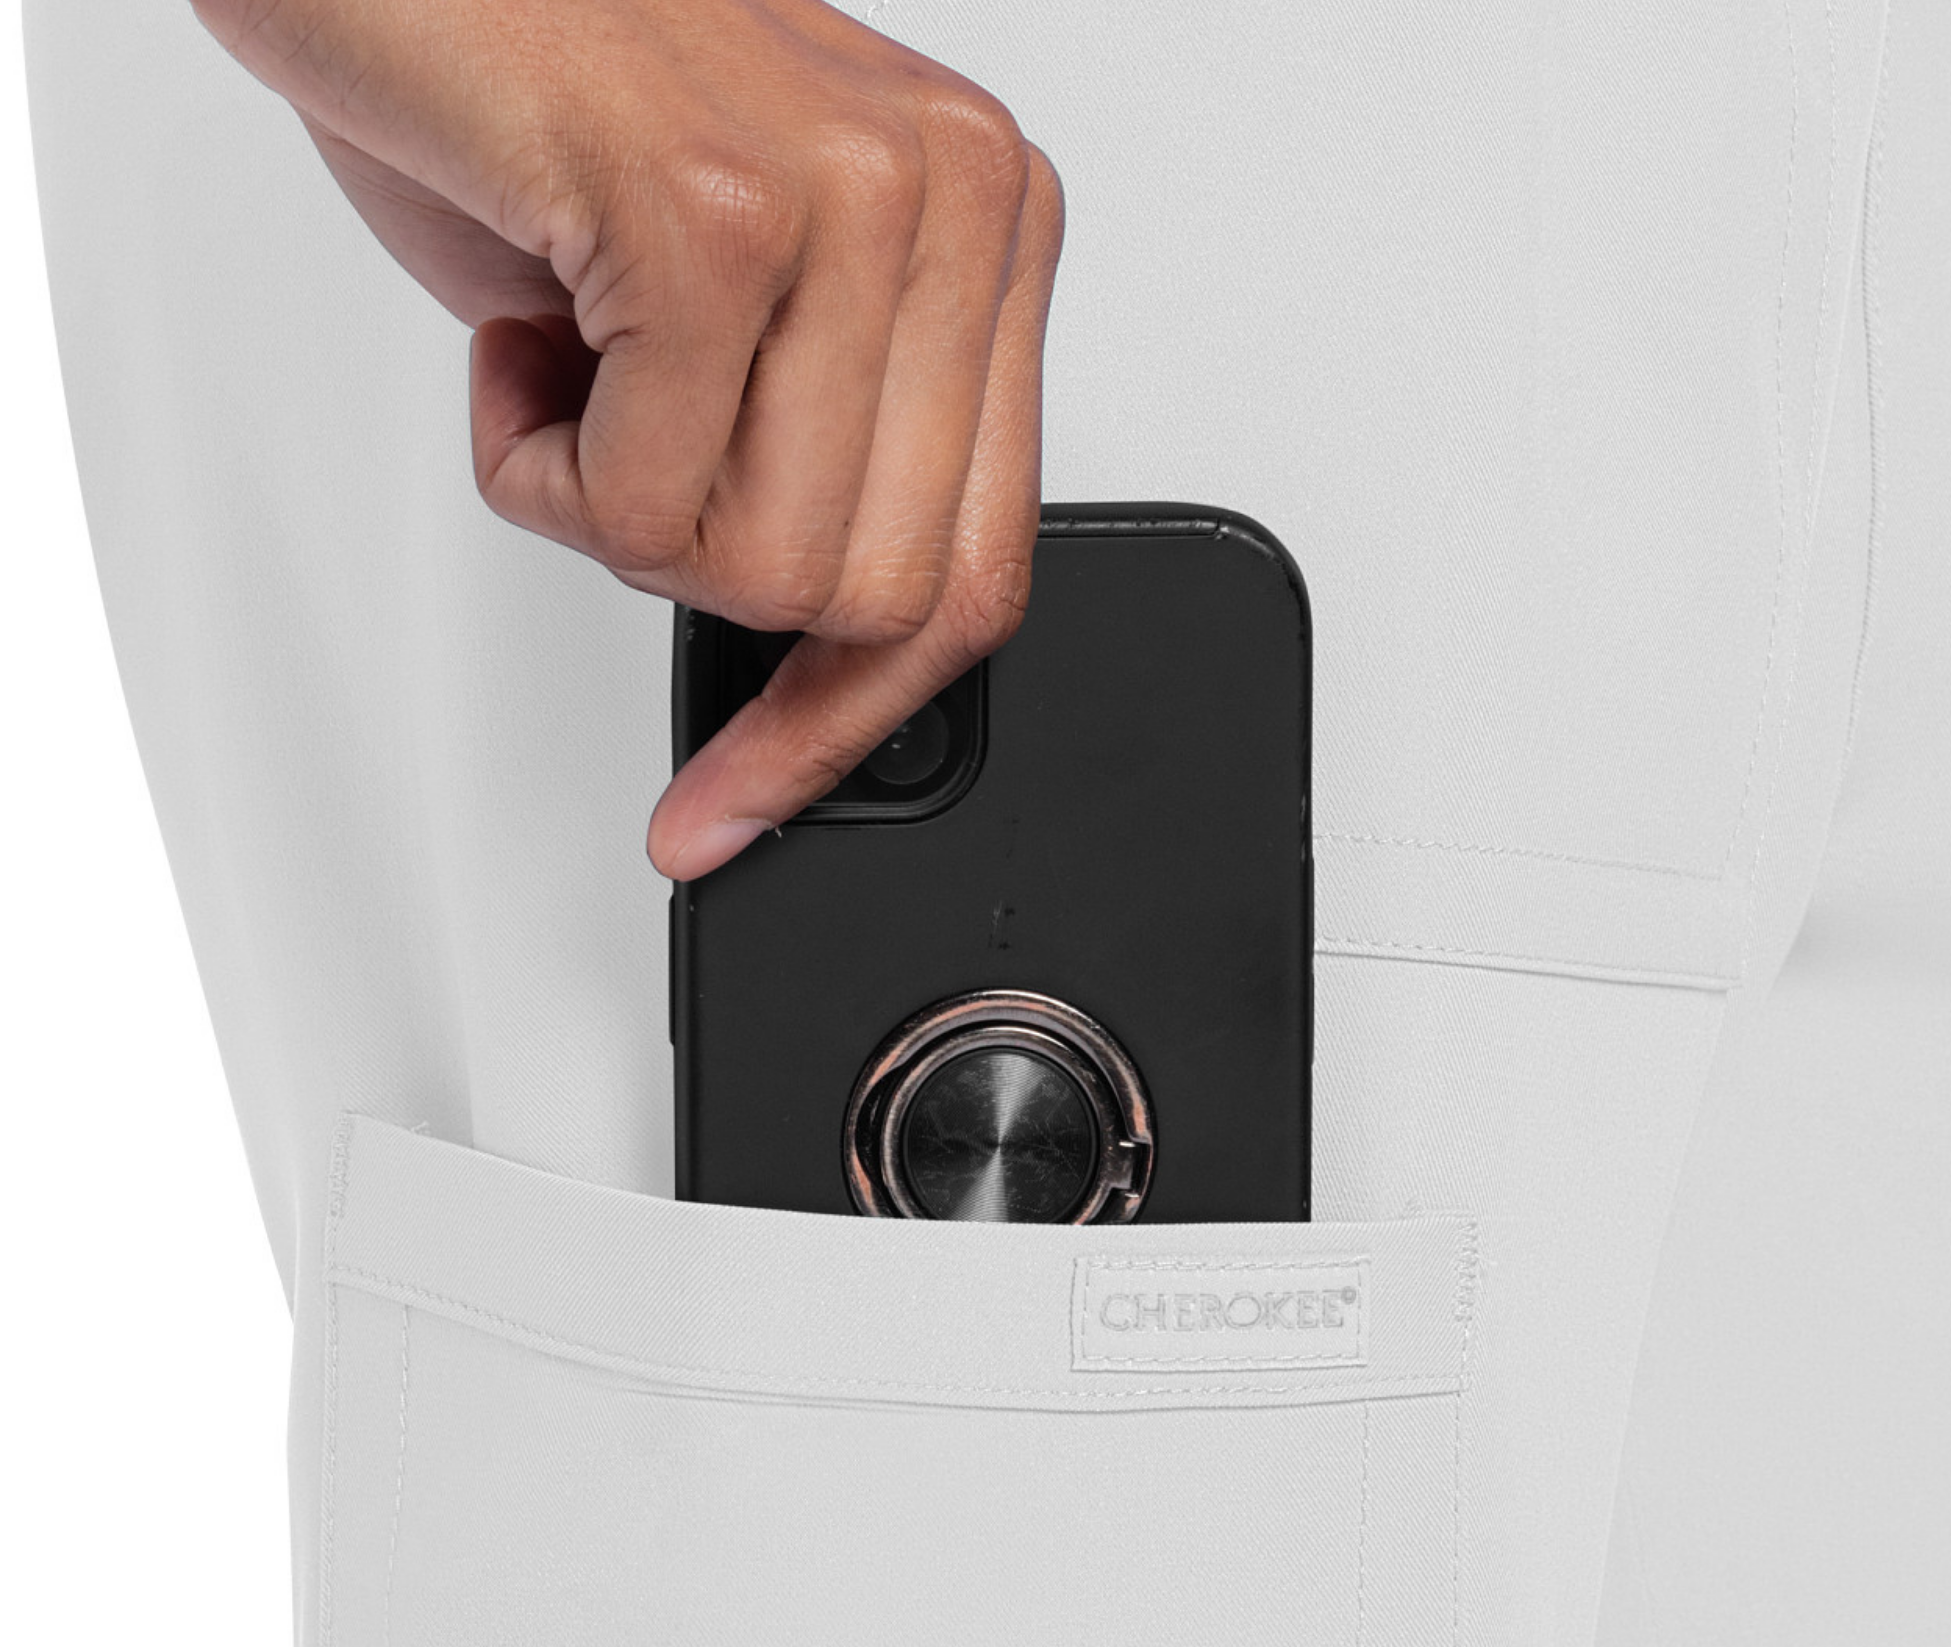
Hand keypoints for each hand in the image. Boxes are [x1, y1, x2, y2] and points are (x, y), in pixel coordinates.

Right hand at [192, 0, 1064, 877]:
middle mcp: (950, 199)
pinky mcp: (717, 219)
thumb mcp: (733, 303)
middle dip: (705, 578)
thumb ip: (818, 457)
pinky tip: (520, 333)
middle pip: (876, 597)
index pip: (979, 567)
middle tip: (613, 441)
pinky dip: (534, 468)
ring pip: (767, 569)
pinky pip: (640, 506)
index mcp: (983, 228)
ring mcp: (851, 200)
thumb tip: (828, 674)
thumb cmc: (537, 98)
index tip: (744, 798)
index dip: (851, 718)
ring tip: (567, 362)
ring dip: (612, 515)